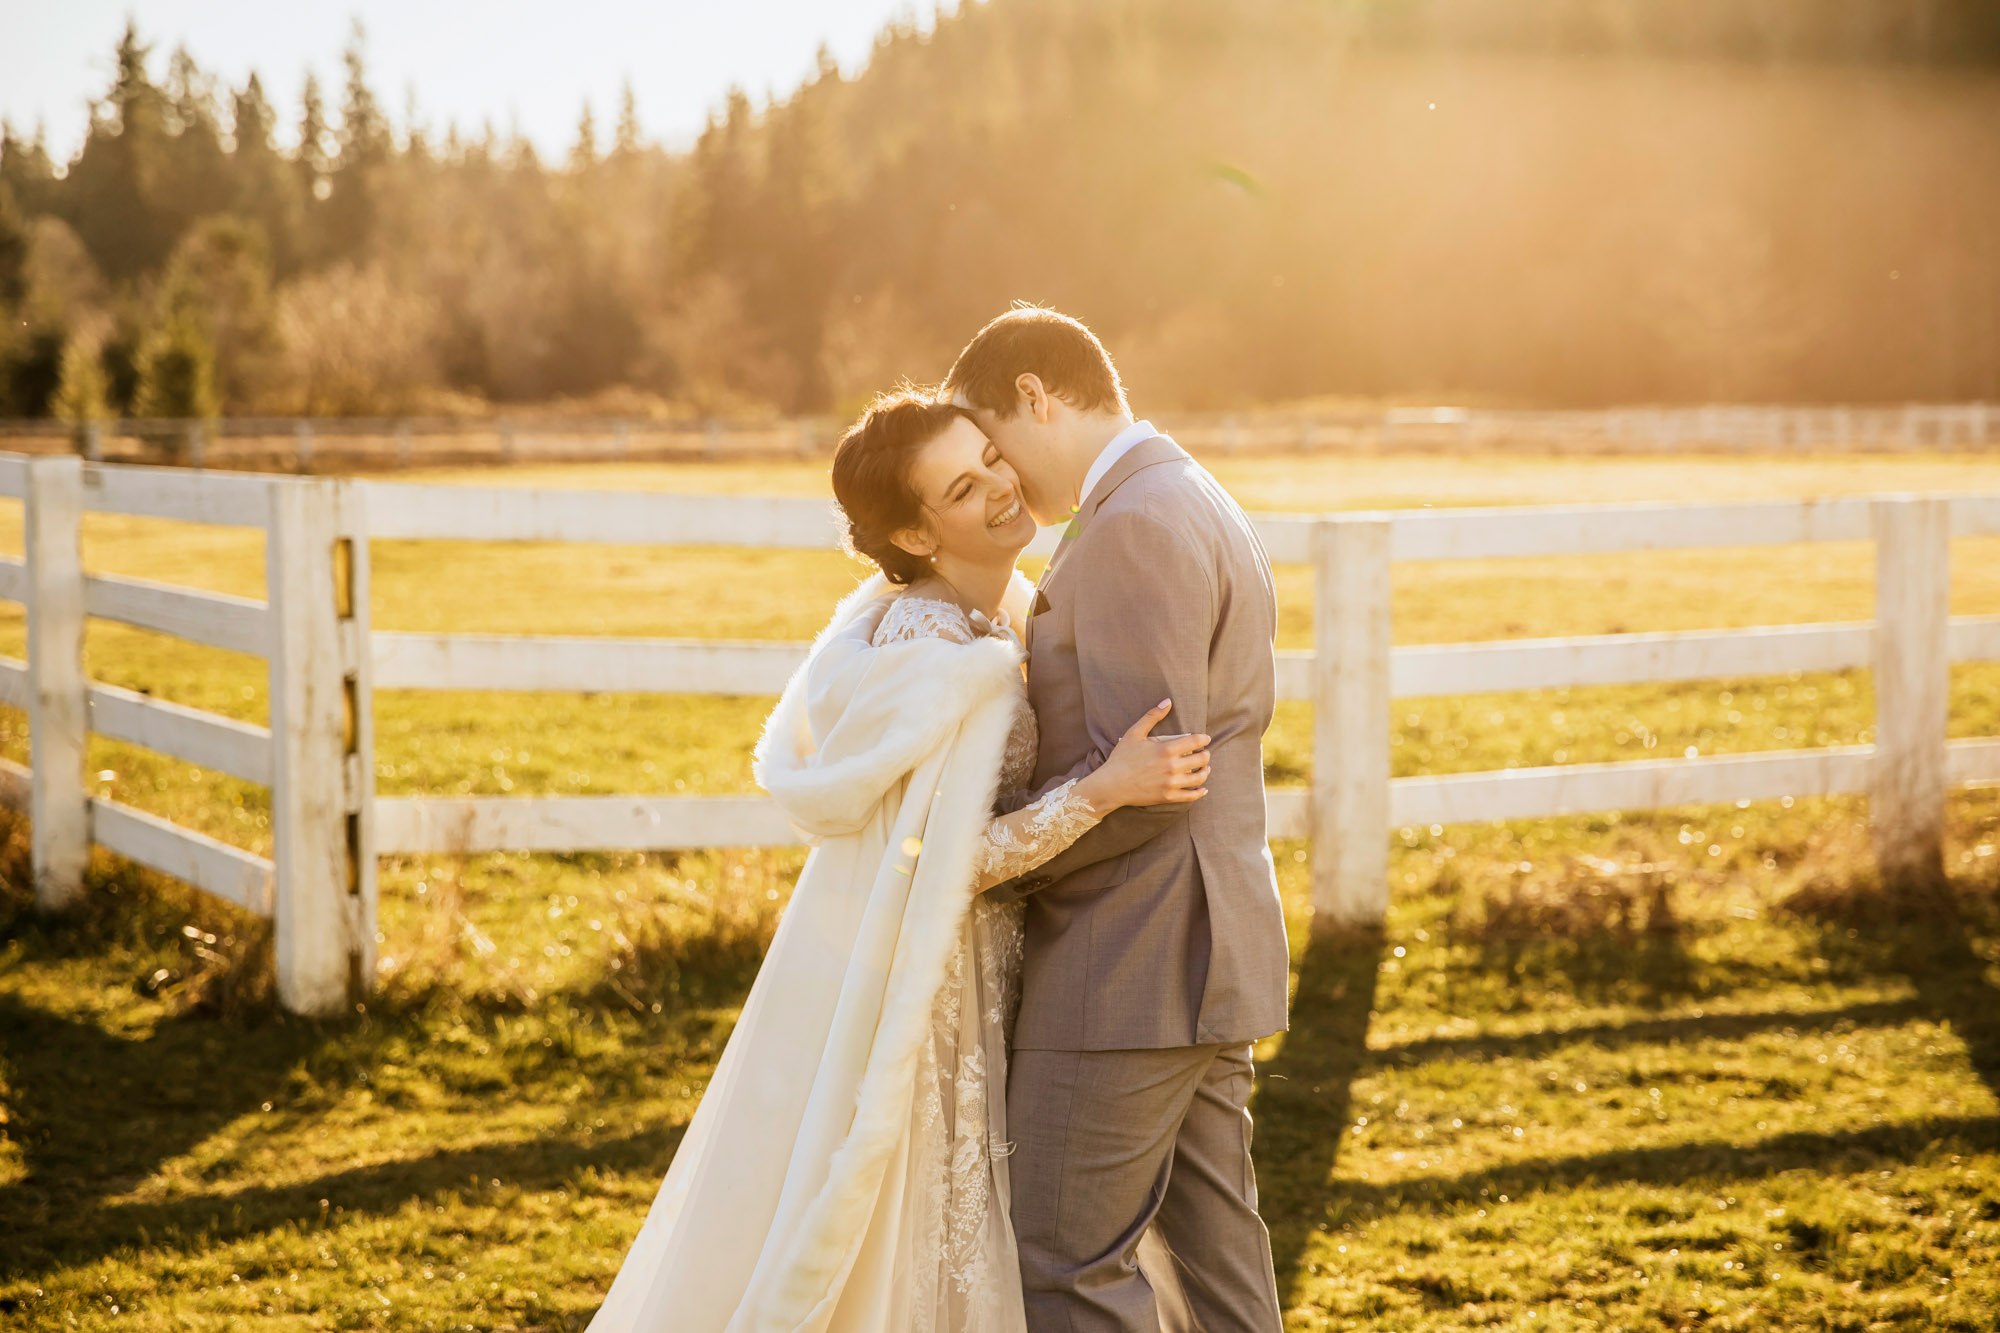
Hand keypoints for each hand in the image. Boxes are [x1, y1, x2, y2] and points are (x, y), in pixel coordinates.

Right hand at [1077, 699, 1209, 812]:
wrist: (1111, 785)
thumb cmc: (1122, 758)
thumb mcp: (1134, 733)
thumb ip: (1152, 716)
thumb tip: (1168, 701)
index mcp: (1166, 749)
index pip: (1195, 741)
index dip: (1203, 739)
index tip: (1205, 738)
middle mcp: (1172, 767)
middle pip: (1201, 759)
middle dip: (1205, 755)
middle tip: (1204, 753)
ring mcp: (1171, 783)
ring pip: (1199, 778)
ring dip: (1205, 771)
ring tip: (1204, 768)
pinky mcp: (1168, 796)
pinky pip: (1191, 796)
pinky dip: (1200, 792)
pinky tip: (1202, 788)